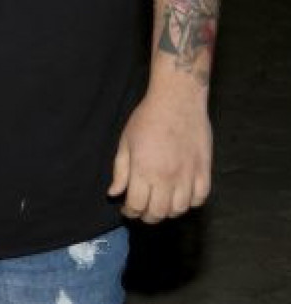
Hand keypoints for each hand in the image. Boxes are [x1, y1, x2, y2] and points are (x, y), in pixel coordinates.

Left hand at [109, 85, 211, 222]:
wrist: (177, 101)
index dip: (130, 212)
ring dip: (168, 212)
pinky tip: (180, 197)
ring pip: (179, 210)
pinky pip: (199, 199)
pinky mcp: (204, 172)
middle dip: (147, 216)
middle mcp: (167, 178)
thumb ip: (120, 170)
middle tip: (142, 212)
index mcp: (144, 170)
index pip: (137, 205)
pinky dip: (189, 204)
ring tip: (159, 205)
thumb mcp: (126, 141)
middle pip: (158, 213)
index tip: (127, 210)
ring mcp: (188, 176)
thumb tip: (114, 193)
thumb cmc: (147, 118)